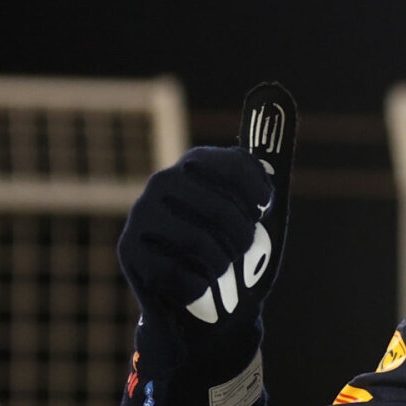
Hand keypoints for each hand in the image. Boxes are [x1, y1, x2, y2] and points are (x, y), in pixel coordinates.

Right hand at [118, 145, 277, 350]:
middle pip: (220, 210)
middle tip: (243, 251)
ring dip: (222, 265)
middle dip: (242, 240)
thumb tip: (275, 91)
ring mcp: (142, 216)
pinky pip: (177, 271)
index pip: (236, 164)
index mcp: (197, 165)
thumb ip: (266, 164)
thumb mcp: (258, 211)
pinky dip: (199, 286)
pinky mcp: (129, 252)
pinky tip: (197, 285)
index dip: (257, 194)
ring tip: (220, 268)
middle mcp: (163, 182)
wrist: (207, 314)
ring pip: (200, 243)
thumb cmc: (237, 255)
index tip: (262, 210)